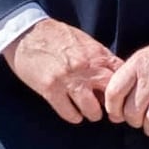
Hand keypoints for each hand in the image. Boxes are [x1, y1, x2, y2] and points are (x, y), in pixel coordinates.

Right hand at [1, 17, 119, 122]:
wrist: (25, 32)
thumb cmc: (55, 36)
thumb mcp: (84, 41)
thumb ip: (100, 58)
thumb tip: (115, 75)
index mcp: (97, 55)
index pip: (122, 79)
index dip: (123, 91)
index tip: (119, 97)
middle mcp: (86, 68)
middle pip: (111, 97)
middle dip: (111, 107)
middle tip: (107, 111)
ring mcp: (69, 80)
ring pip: (92, 111)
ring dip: (91, 113)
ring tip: (87, 111)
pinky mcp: (51, 89)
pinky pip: (69, 113)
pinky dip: (73, 116)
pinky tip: (72, 112)